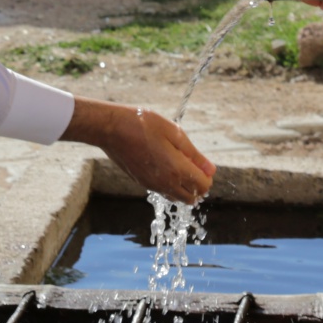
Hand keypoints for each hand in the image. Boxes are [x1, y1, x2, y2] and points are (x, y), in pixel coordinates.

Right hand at [61, 97, 214, 203]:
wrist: (111, 129)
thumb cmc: (143, 125)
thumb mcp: (174, 133)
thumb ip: (194, 154)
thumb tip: (211, 170)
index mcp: (176, 170)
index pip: (203, 187)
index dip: (207, 176)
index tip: (201, 162)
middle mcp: (165, 183)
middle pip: (192, 198)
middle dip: (198, 185)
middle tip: (193, 165)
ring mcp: (152, 185)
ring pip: (177, 198)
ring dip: (184, 187)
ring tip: (179, 165)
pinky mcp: (142, 183)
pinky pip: (163, 192)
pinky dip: (170, 186)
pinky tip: (164, 167)